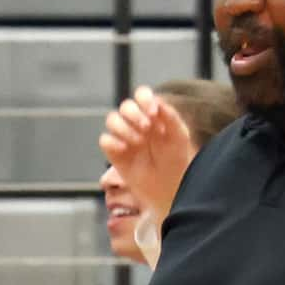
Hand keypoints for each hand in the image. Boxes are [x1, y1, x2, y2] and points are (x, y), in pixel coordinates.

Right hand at [99, 85, 198, 226]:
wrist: (168, 188)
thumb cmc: (175, 161)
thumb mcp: (179, 137)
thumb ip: (171, 117)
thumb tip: (158, 101)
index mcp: (151, 115)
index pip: (141, 95)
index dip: (144, 98)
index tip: (153, 112)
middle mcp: (135, 123)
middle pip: (125, 106)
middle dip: (135, 114)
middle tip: (147, 128)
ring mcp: (124, 137)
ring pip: (112, 119)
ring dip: (124, 127)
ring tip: (138, 142)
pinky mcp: (114, 153)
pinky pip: (105, 140)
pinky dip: (113, 142)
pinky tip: (125, 149)